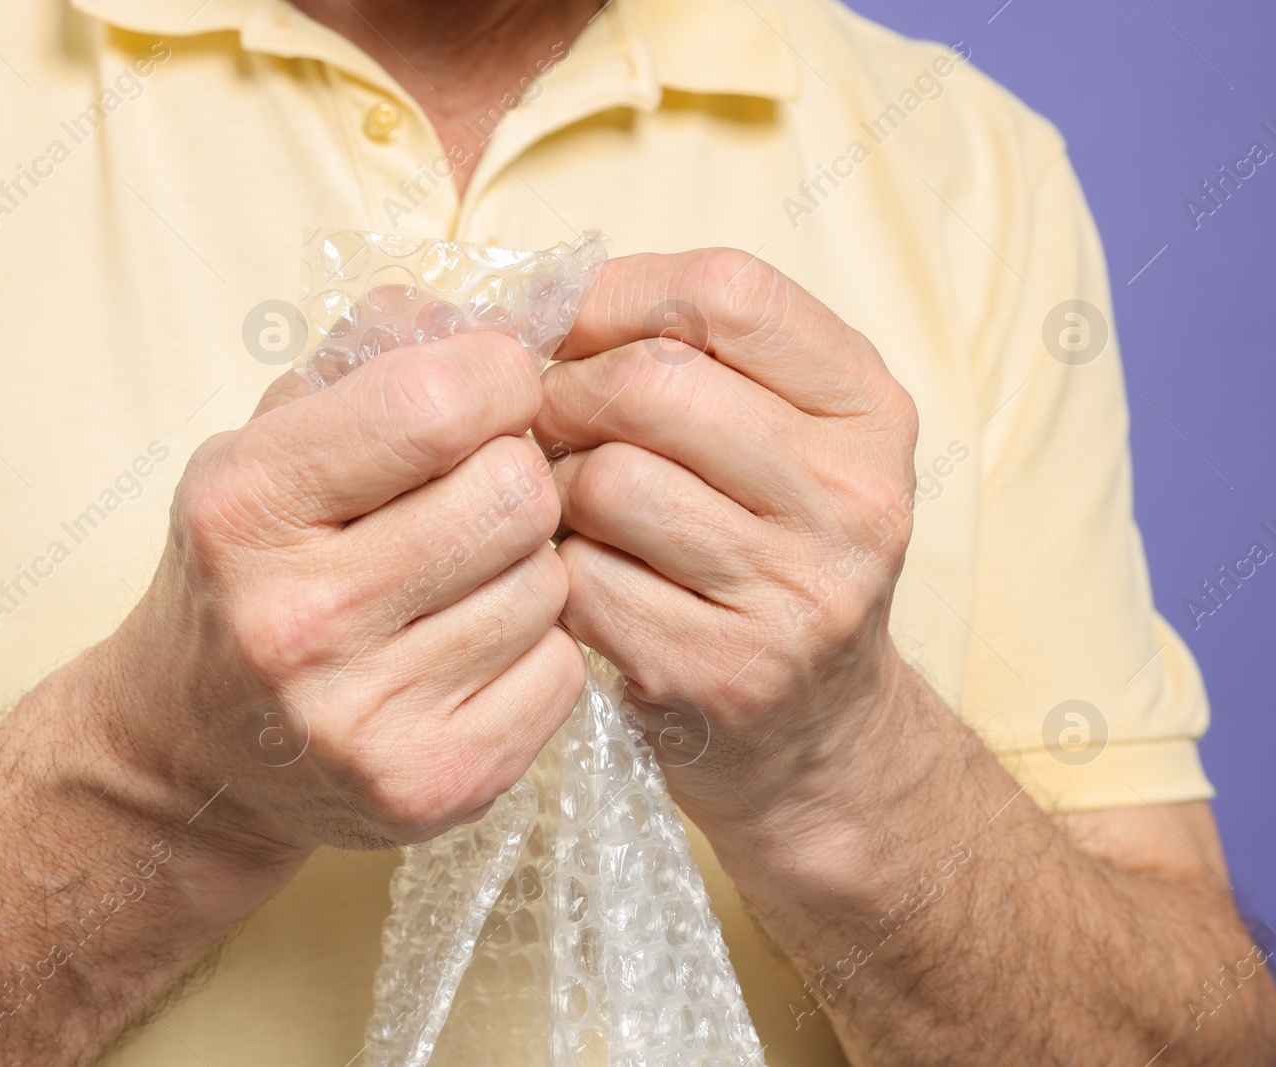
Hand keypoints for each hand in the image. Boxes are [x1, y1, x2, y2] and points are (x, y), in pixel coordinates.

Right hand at [101, 333, 585, 865]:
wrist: (195, 753)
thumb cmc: (251, 568)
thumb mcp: (269, 438)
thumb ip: (378, 349)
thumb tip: (508, 312)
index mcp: (246, 505)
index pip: (441, 400)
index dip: (497, 377)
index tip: (486, 393)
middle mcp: (296, 617)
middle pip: (518, 494)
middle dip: (516, 477)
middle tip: (474, 496)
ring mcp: (362, 717)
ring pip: (550, 585)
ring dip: (527, 568)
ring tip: (460, 580)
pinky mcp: (431, 786)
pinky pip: (563, 673)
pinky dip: (535, 651)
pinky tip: (470, 651)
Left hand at [532, 249, 919, 827]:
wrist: (818, 736)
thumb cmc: (764, 556)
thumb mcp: (779, 439)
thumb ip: (687, 354)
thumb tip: (528, 302)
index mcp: (870, 411)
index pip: (728, 293)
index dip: (618, 294)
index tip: (569, 327)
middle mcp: (854, 497)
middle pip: (652, 383)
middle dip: (566, 395)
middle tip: (547, 427)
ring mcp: (797, 592)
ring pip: (608, 481)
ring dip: (556, 492)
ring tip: (573, 513)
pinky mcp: (724, 671)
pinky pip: (583, 580)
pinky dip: (557, 574)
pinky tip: (585, 583)